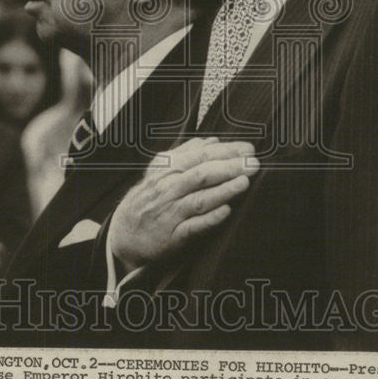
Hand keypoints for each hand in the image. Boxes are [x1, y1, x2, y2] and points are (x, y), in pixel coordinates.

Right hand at [110, 137, 258, 273]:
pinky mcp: (173, 237)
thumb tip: (212, 140)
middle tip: (253, 163)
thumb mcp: (159, 171)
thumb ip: (185, 154)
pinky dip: (209, 219)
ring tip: (244, 182)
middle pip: (201, 174)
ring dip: (223, 190)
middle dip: (229, 167)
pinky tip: (226, 212)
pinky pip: (192, 228)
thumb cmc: (148, 200)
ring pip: (198, 199)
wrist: (124, 234)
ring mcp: (170, 213)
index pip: (200, 156)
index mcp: (167, 170)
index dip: (226, 151)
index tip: (248, 148)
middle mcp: (168, 189)